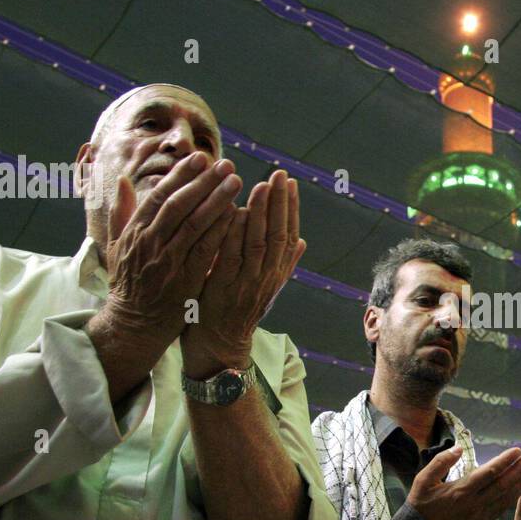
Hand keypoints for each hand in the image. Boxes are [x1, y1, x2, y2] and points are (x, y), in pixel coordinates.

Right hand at [101, 153, 240, 353]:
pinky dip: (220, 231)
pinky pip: (205, 251)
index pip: (159, 196)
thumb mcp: (116, 245)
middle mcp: (150, 244)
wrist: (134, 324)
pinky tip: (236, 215)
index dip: (181, 175)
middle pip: (178, 205)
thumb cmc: (129, 283)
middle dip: (203, 182)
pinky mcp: (185, 280)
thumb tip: (122, 179)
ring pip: (193, 224)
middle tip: (225, 164)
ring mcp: (167, 262)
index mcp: (135, 232)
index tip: (200, 158)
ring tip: (235, 181)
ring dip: (216, 200)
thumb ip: (121, 212)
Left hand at [182, 170, 306, 377]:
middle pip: (278, 236)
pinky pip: (230, 258)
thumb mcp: (265, 285)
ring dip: (261, 214)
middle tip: (279, 175)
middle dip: (280, 204)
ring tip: (262, 186)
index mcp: (275, 274)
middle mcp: (265, 278)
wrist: (218, 344)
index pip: (289, 235)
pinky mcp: (222, 290)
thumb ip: (282, 262)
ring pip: (258, 245)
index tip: (291, 183)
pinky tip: (233, 212)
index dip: (291, 209)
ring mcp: (245, 284)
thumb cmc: (237, 309)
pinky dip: (234, 235)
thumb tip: (302, 240)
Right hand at [407, 446, 520, 519]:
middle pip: (502, 485)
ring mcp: (479, 516)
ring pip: (505, 498)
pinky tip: (519, 489)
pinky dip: (512, 498)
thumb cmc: (421, 505)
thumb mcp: (423, 480)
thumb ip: (441, 462)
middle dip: (518, 470)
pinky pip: (501, 510)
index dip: (505, 461)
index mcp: (460, 491)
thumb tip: (459, 448)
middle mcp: (474, 504)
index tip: (517, 450)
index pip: (489, 472)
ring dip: (519, 483)